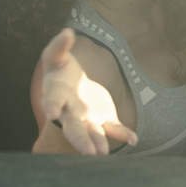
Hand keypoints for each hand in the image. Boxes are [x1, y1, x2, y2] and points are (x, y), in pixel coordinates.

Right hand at [30, 29, 137, 154]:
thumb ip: (59, 47)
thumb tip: (67, 32)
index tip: (52, 113)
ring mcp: (87, 119)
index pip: (53, 100)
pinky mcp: (103, 120)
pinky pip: (113, 128)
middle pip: (73, 128)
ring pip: (93, 133)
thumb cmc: (60, 72)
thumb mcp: (55, 58)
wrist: (71, 87)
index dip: (52, 105)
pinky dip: (123, 134)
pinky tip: (134, 139)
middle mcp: (71, 112)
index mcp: (57, 95)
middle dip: (80, 139)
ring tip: (104, 154)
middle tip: (88, 152)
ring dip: (99, 142)